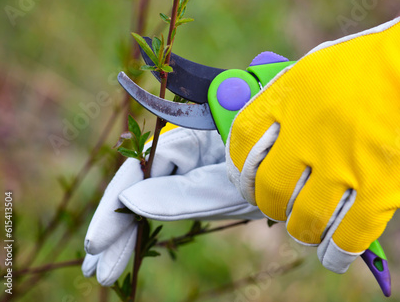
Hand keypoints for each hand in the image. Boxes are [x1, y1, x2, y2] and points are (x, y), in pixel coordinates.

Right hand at [83, 126, 262, 285]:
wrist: (302, 172)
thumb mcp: (230, 189)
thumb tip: (129, 202)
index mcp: (193, 131)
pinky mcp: (198, 177)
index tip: (97, 242)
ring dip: (128, 231)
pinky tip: (129, 243)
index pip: (141, 167)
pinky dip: (150, 223)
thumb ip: (181, 195)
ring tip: (105, 269)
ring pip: (150, 194)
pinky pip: (167, 198)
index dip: (116, 205)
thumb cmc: (272, 170)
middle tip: (97, 268)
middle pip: (140, 183)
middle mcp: (185, 143)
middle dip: (118, 226)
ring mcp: (191, 162)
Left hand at [226, 0, 399, 272]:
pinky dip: (336, 251)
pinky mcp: (380, 190)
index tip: (248, 177)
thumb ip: (286, 97)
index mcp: (289, 100)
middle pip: (268, 190)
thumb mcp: (317, 66)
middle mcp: (308, 136)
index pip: (241, 143)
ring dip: (302, 228)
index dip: (241, 167)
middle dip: (269, 203)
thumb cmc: (374, 64)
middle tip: (279, 203)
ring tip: (309, 224)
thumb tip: (265, 129)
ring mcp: (343, 166)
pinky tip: (333, 251)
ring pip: (303, 220)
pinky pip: (346, 237)